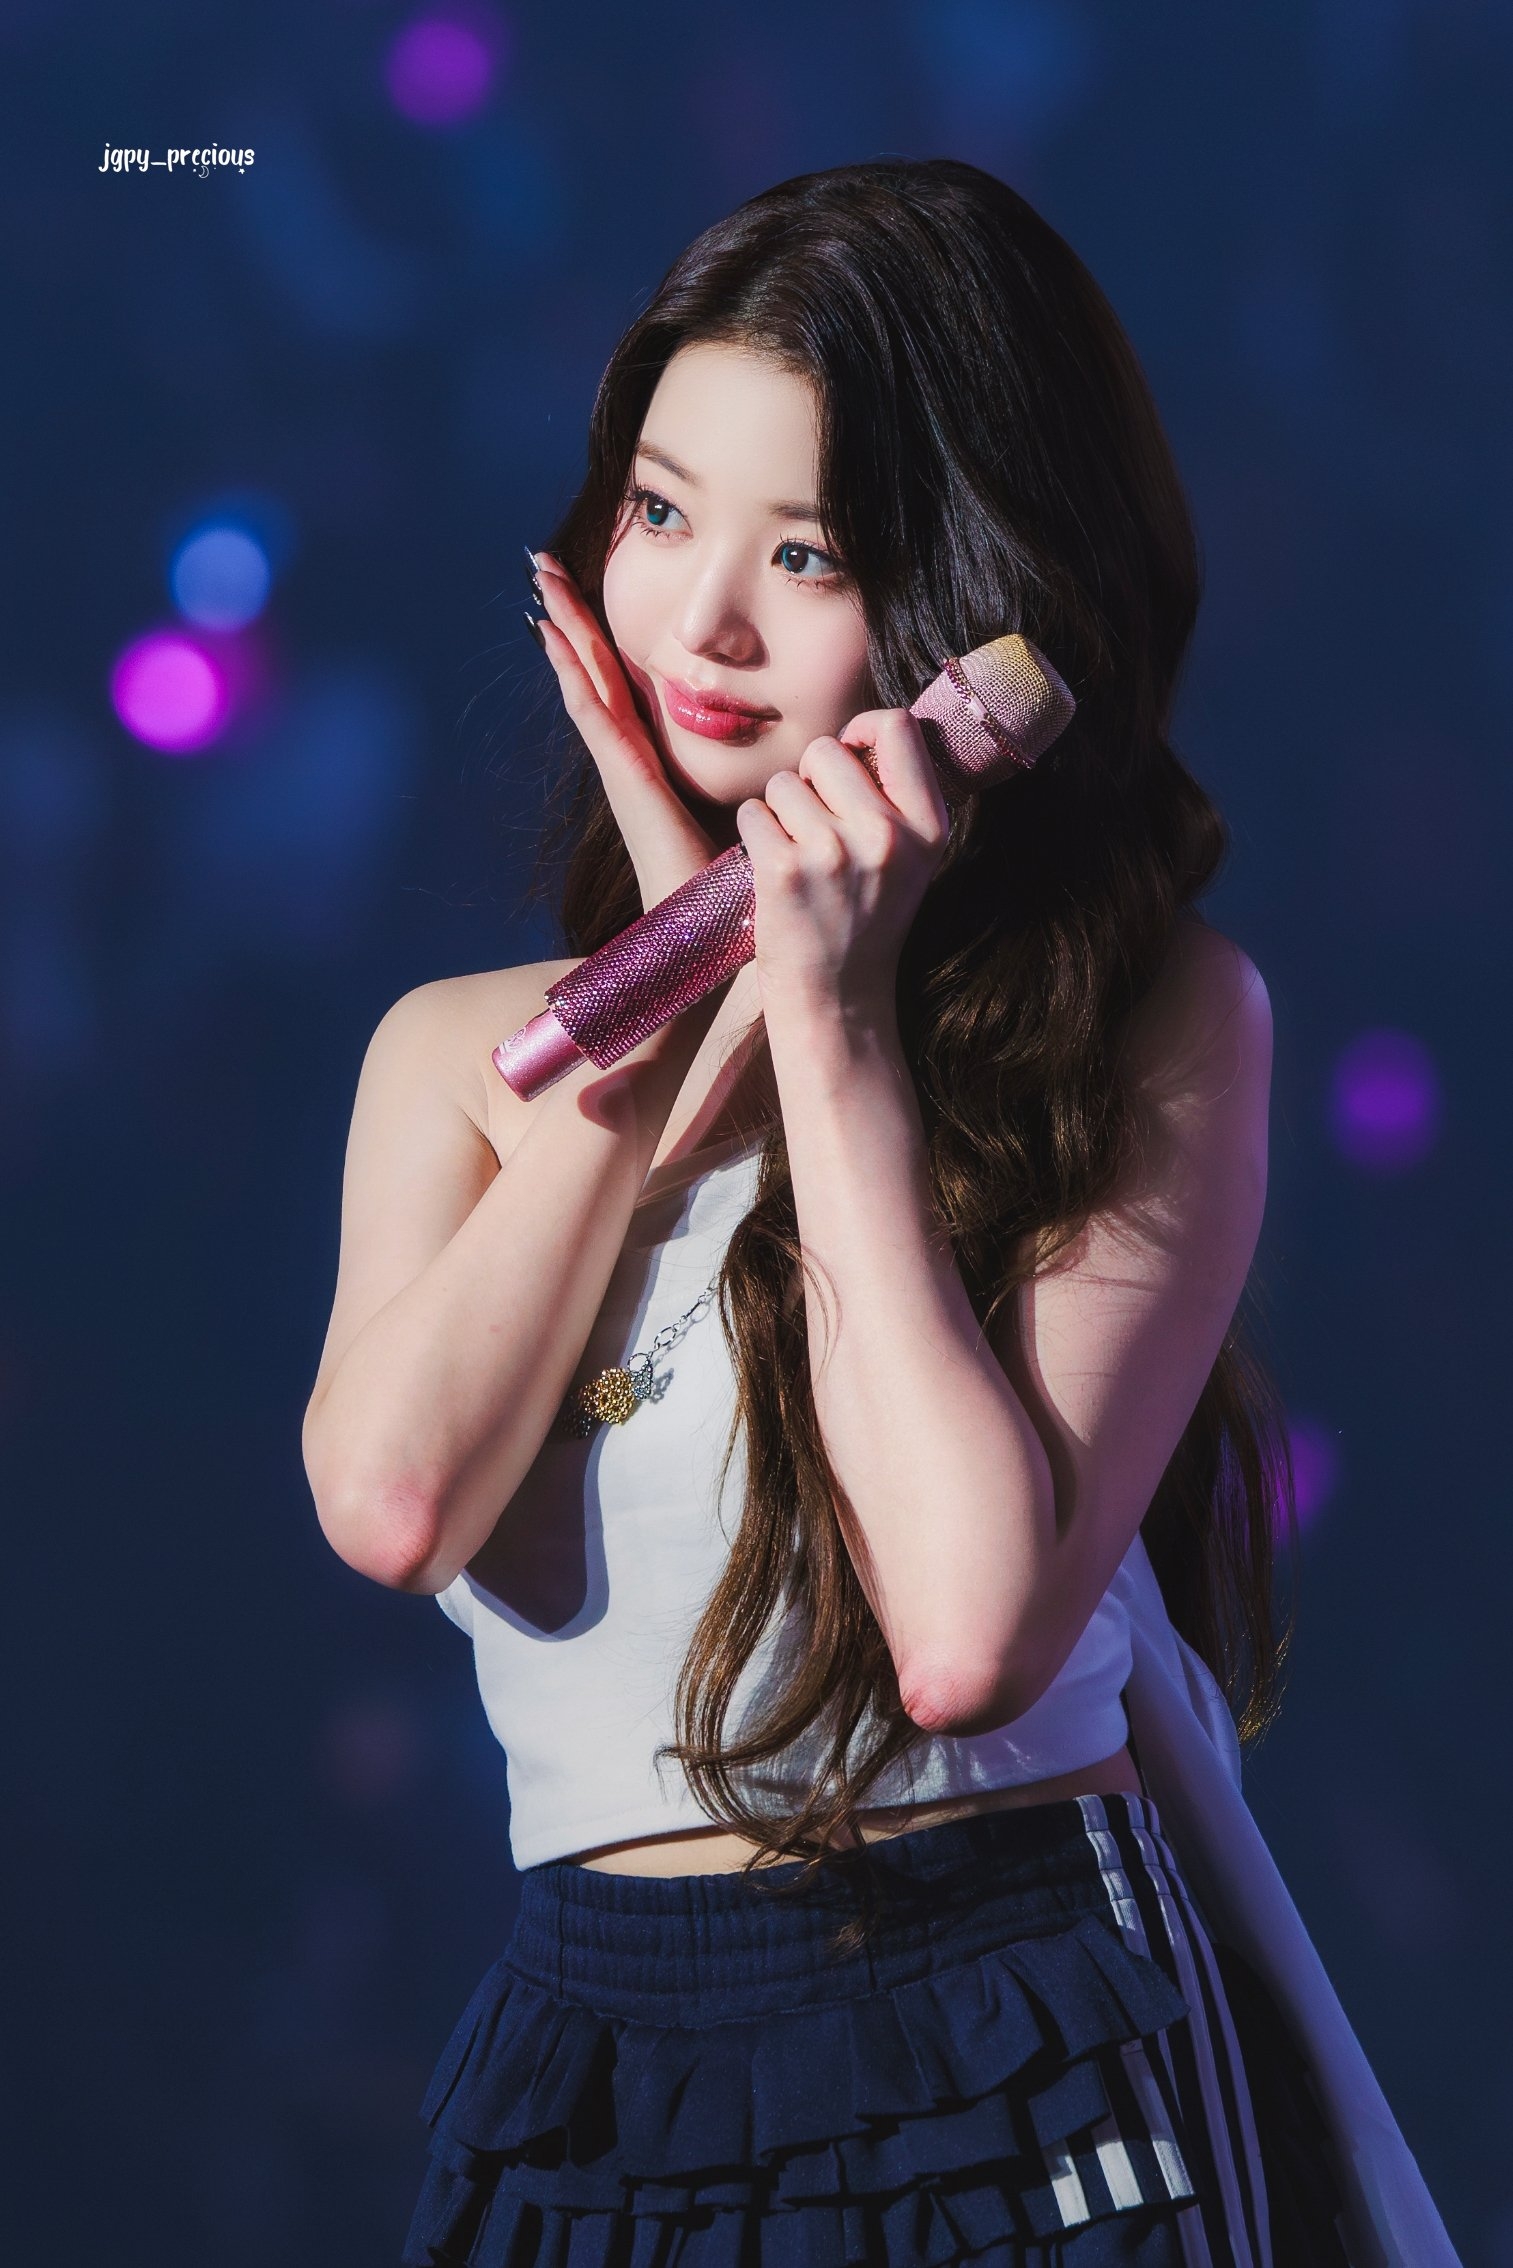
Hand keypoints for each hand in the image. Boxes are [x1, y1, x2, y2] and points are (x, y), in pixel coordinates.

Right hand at [531, 552, 720, 912]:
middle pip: (595, 670)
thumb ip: (756, 776)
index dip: (603, 636)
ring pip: (587, 682)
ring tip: (540, 584)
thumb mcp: (749, 809)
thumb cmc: (738, 884)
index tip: (583, 590)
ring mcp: (623, 767)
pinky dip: (573, 673)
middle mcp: (629, 759)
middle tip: (543, 565)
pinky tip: (553, 638)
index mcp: (654, 760)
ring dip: (564, 631)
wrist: (717, 935)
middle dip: (572, 617)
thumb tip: (795, 749)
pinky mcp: (627, 778)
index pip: (625, 682)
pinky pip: (595, 714)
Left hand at [733, 708, 951, 1012]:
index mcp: (927, 826)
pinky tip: (774, 872)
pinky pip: (752, 813)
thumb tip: (860, 731)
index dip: (861, 730)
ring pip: (781, 782)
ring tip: (799, 858)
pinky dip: (753, 836)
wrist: (837, 1000)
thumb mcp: (908, 859)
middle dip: (809, 780)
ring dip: (778, 813)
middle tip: (816, 830)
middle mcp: (885, 835)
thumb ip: (894, 798)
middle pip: (825, 749)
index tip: (847, 758)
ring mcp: (833, 852)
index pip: (899, 726)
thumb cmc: (864, 921)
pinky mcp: (784, 871)